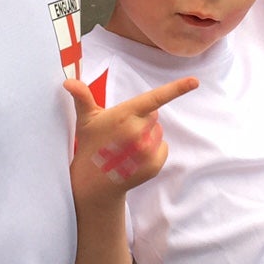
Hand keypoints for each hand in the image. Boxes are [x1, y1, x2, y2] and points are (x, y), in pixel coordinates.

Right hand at [65, 74, 198, 203]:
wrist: (94, 182)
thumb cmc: (91, 145)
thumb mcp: (86, 120)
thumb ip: (82, 97)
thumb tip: (68, 82)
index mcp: (125, 115)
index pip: (155, 98)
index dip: (176, 88)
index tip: (194, 81)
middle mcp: (139, 131)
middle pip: (153, 115)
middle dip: (141, 119)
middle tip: (121, 132)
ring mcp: (148, 149)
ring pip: (158, 131)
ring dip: (147, 134)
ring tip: (126, 146)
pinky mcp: (155, 164)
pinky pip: (163, 147)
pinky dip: (153, 149)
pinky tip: (134, 156)